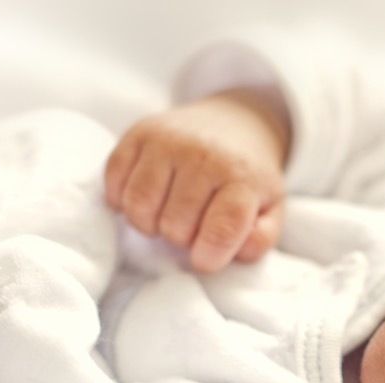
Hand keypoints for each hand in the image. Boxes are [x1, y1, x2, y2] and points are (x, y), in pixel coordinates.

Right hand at [104, 88, 290, 272]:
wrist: (234, 121)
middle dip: (181, 238)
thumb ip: (259, 239)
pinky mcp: (139, 133)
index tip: (205, 259)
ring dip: (150, 224)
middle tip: (192, 225)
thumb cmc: (246, 177)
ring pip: (139, 206)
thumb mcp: (270, 209)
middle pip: (174, 226)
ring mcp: (168, 140)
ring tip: (168, 214)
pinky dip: (124, 200)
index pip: (222, 229)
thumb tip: (236, 252)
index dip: (208, 256)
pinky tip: (148, 198)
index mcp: (242, 177)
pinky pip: (115, 181)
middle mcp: (203, 154)